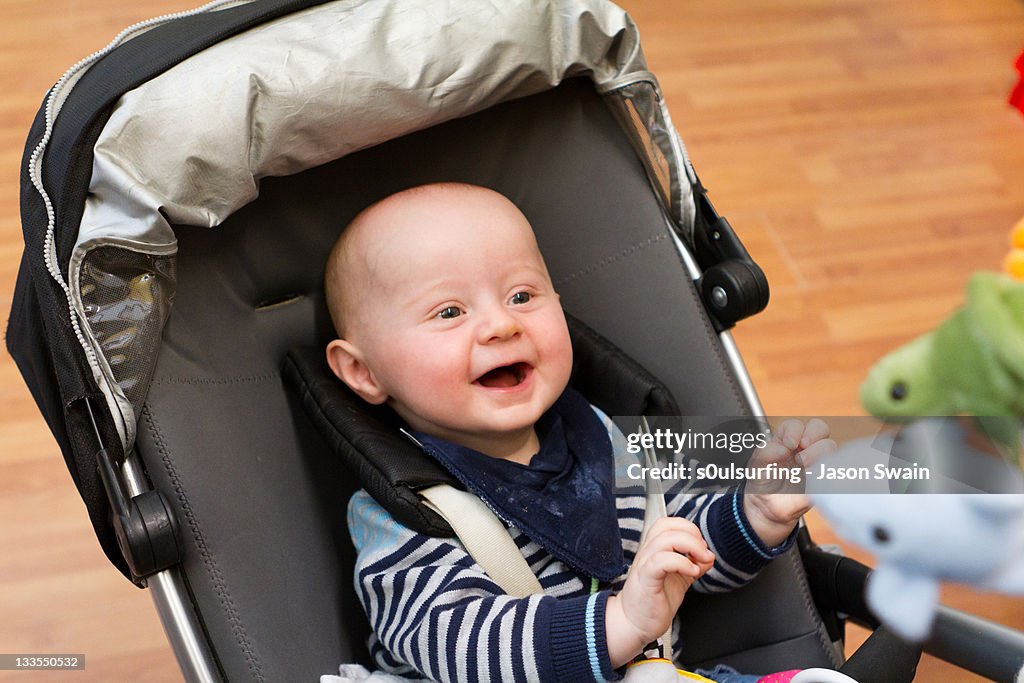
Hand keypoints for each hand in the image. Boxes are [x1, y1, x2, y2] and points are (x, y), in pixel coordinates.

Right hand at [605, 517, 714, 667]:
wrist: (633, 624)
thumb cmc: (652, 602)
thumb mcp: (678, 580)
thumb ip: (692, 566)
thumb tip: (709, 557)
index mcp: (654, 551)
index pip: (668, 523)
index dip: (688, 529)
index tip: (701, 547)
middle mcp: (647, 553)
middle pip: (666, 526)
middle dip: (691, 534)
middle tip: (703, 553)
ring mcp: (644, 565)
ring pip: (664, 540)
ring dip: (690, 546)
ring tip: (700, 561)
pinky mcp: (645, 579)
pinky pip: (661, 561)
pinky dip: (681, 562)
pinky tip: (692, 571)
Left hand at [744, 418, 836, 546]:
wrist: (768, 509)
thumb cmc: (764, 483)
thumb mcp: (756, 465)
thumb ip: (766, 452)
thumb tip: (783, 449)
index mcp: (787, 441)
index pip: (796, 425)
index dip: (794, 430)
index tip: (788, 444)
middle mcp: (804, 448)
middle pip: (820, 428)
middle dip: (813, 435)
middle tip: (800, 450)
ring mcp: (816, 462)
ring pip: (831, 446)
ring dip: (818, 453)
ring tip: (803, 466)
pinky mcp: (825, 478)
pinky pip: (836, 468)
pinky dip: (827, 468)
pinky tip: (814, 477)